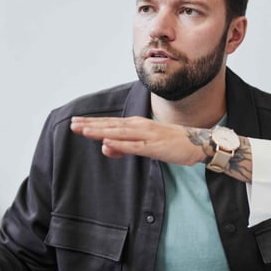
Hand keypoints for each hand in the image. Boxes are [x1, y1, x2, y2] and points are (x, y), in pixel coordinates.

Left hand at [70, 116, 205, 164]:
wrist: (197, 143)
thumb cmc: (171, 143)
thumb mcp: (145, 145)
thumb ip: (124, 147)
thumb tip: (106, 148)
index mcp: (137, 125)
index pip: (111, 123)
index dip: (93, 122)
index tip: (76, 121)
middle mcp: (140, 126)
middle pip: (111, 126)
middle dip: (92, 125)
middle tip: (73, 124)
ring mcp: (147, 135)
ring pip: (119, 133)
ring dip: (101, 132)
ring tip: (84, 131)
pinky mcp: (155, 147)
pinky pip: (134, 146)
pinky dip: (120, 144)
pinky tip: (108, 143)